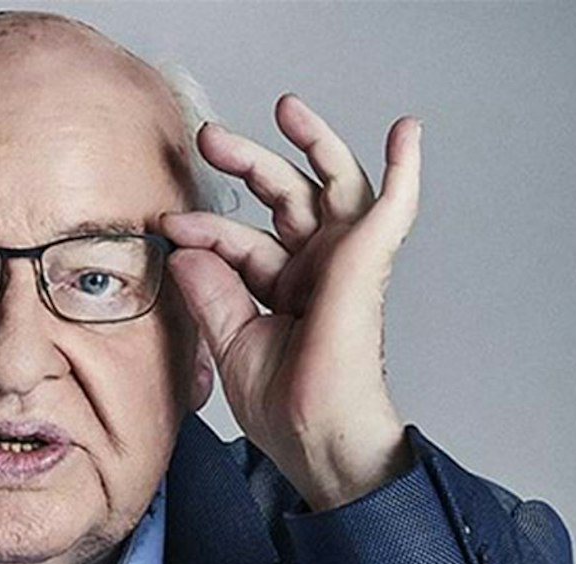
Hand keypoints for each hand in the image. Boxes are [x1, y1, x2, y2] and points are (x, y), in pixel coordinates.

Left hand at [163, 95, 418, 512]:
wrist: (319, 443)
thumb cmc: (287, 409)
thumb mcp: (229, 341)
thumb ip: (210, 291)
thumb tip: (184, 250)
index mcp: (288, 288)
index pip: (244, 241)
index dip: (206, 229)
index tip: (168, 225)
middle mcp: (319, 271)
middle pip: (289, 197)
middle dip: (250, 162)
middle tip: (211, 138)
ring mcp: (345, 265)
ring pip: (333, 185)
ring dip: (312, 143)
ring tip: (286, 108)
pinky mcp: (365, 264)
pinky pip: (393, 207)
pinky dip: (404, 169)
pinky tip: (407, 133)